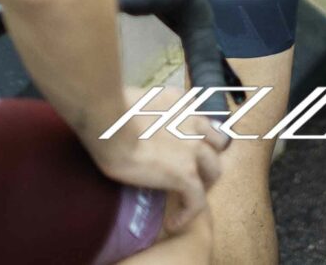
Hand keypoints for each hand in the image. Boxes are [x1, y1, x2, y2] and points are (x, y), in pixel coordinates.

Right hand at [89, 92, 227, 235]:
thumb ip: (145, 112)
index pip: (198, 120)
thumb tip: (132, 123)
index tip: (180, 150)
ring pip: (214, 169)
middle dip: (207, 158)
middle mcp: (192, 121)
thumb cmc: (109, 112)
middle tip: (192, 172)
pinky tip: (173, 223)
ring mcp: (193, 148)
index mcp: (179, 102)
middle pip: (216, 142)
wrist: (110, 125)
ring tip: (188, 197)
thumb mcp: (133, 102)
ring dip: (204, 183)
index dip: (194, 136)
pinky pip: (196, 199)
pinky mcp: (186, 173)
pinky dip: (187, 212)